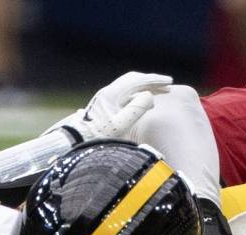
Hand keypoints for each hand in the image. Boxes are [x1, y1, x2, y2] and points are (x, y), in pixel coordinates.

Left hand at [46, 72, 172, 140]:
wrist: (77, 143)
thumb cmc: (98, 137)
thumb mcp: (120, 125)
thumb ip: (136, 109)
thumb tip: (149, 95)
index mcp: (111, 94)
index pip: (137, 80)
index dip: (154, 80)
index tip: (169, 83)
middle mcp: (108, 93)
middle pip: (133, 80)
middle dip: (151, 82)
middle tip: (167, 86)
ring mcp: (106, 99)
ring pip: (129, 88)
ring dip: (145, 88)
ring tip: (160, 94)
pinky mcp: (106, 107)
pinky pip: (126, 96)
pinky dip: (138, 96)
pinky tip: (145, 103)